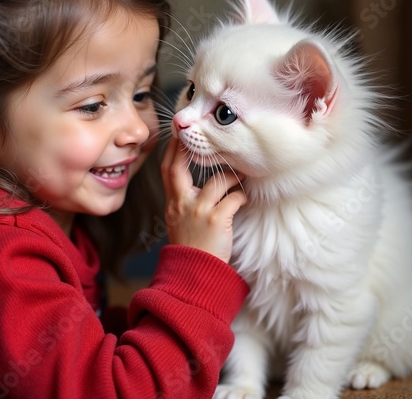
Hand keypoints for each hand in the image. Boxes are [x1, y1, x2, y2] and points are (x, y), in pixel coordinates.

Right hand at [161, 138, 246, 262]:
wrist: (195, 274)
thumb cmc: (191, 246)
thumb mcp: (178, 221)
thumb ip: (183, 201)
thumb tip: (195, 184)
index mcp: (173, 203)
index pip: (167, 171)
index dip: (172, 152)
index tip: (179, 137)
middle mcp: (182, 204)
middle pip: (179, 169)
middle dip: (188, 150)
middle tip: (203, 139)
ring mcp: (198, 211)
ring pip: (217, 181)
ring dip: (231, 176)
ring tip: (240, 176)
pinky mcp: (216, 221)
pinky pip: (234, 199)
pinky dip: (241, 196)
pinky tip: (244, 198)